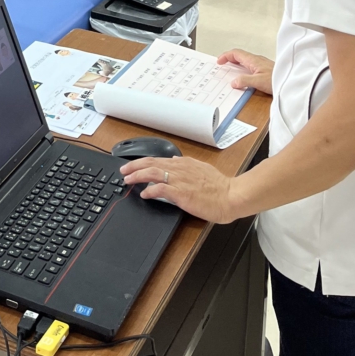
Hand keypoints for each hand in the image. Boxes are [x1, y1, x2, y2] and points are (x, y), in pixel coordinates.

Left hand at [120, 156, 236, 223]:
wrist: (231, 196)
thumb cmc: (220, 187)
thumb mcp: (201, 169)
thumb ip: (187, 165)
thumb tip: (174, 160)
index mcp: (184, 163)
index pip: (157, 159)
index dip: (142, 162)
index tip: (133, 165)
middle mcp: (179, 169)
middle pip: (151, 163)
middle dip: (134, 166)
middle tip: (123, 170)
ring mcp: (180, 180)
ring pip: (152, 172)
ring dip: (137, 175)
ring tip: (127, 179)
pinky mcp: (181, 193)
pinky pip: (161, 189)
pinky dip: (150, 190)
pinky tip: (144, 194)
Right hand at [218, 49, 274, 95]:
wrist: (292, 82)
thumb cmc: (278, 79)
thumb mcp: (258, 82)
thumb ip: (244, 81)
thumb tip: (233, 82)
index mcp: (253, 60)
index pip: (236, 53)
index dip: (226, 56)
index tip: (219, 62)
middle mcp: (256, 60)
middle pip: (239, 55)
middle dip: (229, 58)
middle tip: (222, 64)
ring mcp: (261, 63)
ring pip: (245, 60)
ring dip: (235, 63)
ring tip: (230, 69)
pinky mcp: (264, 69)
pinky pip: (249, 65)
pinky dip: (242, 67)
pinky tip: (243, 75)